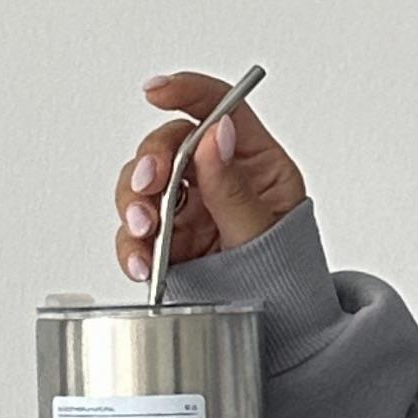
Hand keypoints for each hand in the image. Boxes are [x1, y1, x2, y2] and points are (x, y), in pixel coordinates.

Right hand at [115, 70, 308, 285]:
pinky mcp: (166, 240)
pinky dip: (130, 246)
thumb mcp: (268, 231)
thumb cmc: (286, 272)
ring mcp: (187, 207)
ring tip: (145, 230)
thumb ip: (235, 188)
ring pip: (141, 185)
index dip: (187, 91)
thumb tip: (214, 136)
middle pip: (168, 144)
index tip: (156, 92)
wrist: (279, 325)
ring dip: (134, 203)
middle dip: (150, 161)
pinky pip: (134, 233)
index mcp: (252, 161)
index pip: (220, 107)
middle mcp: (214, 176)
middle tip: (148, 186)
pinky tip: (142, 263)